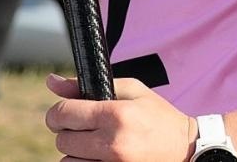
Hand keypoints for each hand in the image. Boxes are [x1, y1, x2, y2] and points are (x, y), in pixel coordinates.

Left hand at [45, 73, 194, 161]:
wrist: (185, 149)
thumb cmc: (157, 116)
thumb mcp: (130, 91)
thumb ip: (87, 86)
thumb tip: (51, 82)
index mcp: (116, 114)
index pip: (64, 114)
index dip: (57, 112)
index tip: (63, 114)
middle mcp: (113, 143)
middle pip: (62, 141)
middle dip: (69, 132)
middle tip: (85, 129)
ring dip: (76, 153)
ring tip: (96, 145)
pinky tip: (100, 156)